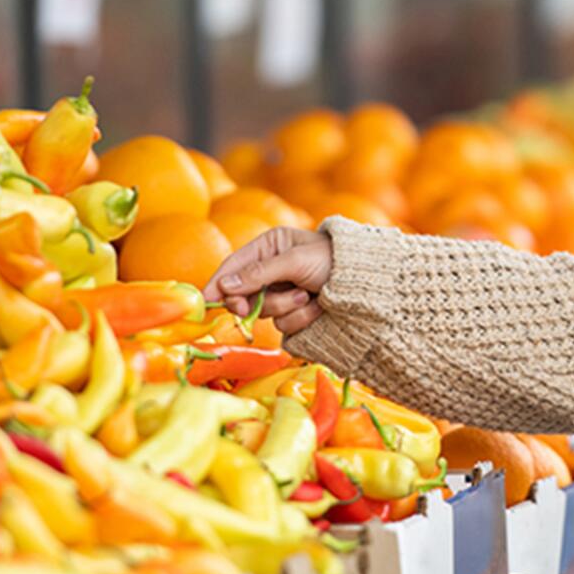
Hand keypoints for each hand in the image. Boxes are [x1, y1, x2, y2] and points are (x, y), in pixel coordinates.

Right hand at [203, 227, 332, 336]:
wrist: (370, 282)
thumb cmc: (335, 260)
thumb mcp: (295, 261)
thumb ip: (260, 273)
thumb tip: (226, 286)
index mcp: (269, 247)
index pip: (233, 266)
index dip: (217, 283)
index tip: (204, 300)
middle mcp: (272, 271)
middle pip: (243, 295)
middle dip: (254, 301)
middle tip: (250, 308)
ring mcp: (284, 294)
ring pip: (265, 314)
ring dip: (287, 308)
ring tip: (309, 296)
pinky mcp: (295, 315)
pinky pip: (285, 326)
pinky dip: (301, 319)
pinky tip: (318, 307)